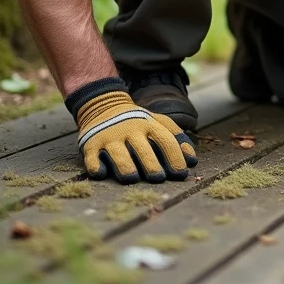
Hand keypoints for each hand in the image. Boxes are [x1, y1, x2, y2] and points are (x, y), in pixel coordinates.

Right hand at [66, 78, 197, 183]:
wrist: (103, 105)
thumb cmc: (137, 121)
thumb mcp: (158, 123)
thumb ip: (176, 138)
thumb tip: (193, 161)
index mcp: (149, 125)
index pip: (165, 140)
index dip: (175, 156)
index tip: (181, 173)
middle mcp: (130, 130)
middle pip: (142, 148)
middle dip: (151, 164)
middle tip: (158, 178)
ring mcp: (109, 137)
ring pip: (118, 153)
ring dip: (125, 166)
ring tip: (131, 178)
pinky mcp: (91, 145)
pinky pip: (92, 158)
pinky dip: (95, 166)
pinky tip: (101, 173)